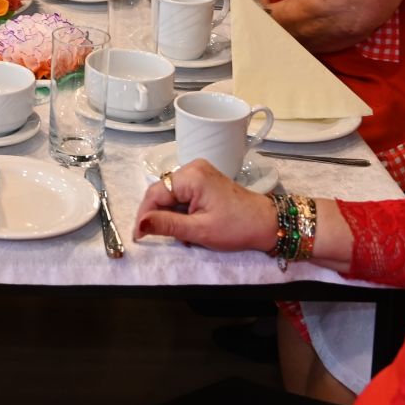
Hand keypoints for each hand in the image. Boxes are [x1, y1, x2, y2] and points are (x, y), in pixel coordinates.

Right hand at [134, 159, 279, 250]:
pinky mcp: (204, 179)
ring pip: (171, 195)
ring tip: (181, 234)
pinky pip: (182, 194)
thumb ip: (167, 225)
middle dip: (159, 215)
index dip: (144, 215)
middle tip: (161, 237)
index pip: (155, 193)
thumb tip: (139, 225)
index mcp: (191, 176)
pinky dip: (181, 210)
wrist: (266, 223)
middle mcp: (193, 167)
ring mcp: (199, 172)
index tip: (139, 236)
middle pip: (162, 192)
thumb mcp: (198, 230)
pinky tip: (189, 225)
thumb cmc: (235, 228)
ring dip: (170, 215)